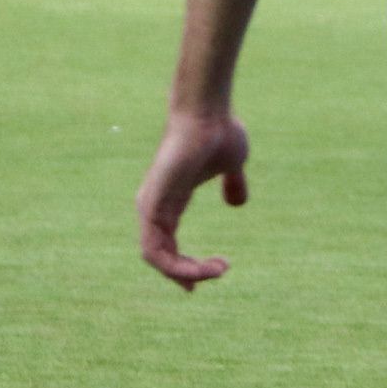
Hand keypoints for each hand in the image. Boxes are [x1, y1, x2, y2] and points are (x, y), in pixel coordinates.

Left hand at [136, 108, 250, 288]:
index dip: (185, 264)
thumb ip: (233, 184)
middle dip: (189, 272)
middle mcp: (154, 208)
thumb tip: (237, 203)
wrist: (208, 115)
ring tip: (219, 270)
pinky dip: (178, 266)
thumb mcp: (232, 165)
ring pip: (157, 259)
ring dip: (188, 272)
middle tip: (221, 270)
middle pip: (161, 256)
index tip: (213, 271)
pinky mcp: (151, 207)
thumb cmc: (219, 134)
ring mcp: (149, 208)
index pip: (166, 244)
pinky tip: (204, 265)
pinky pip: (156, 252)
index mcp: (169, 202)